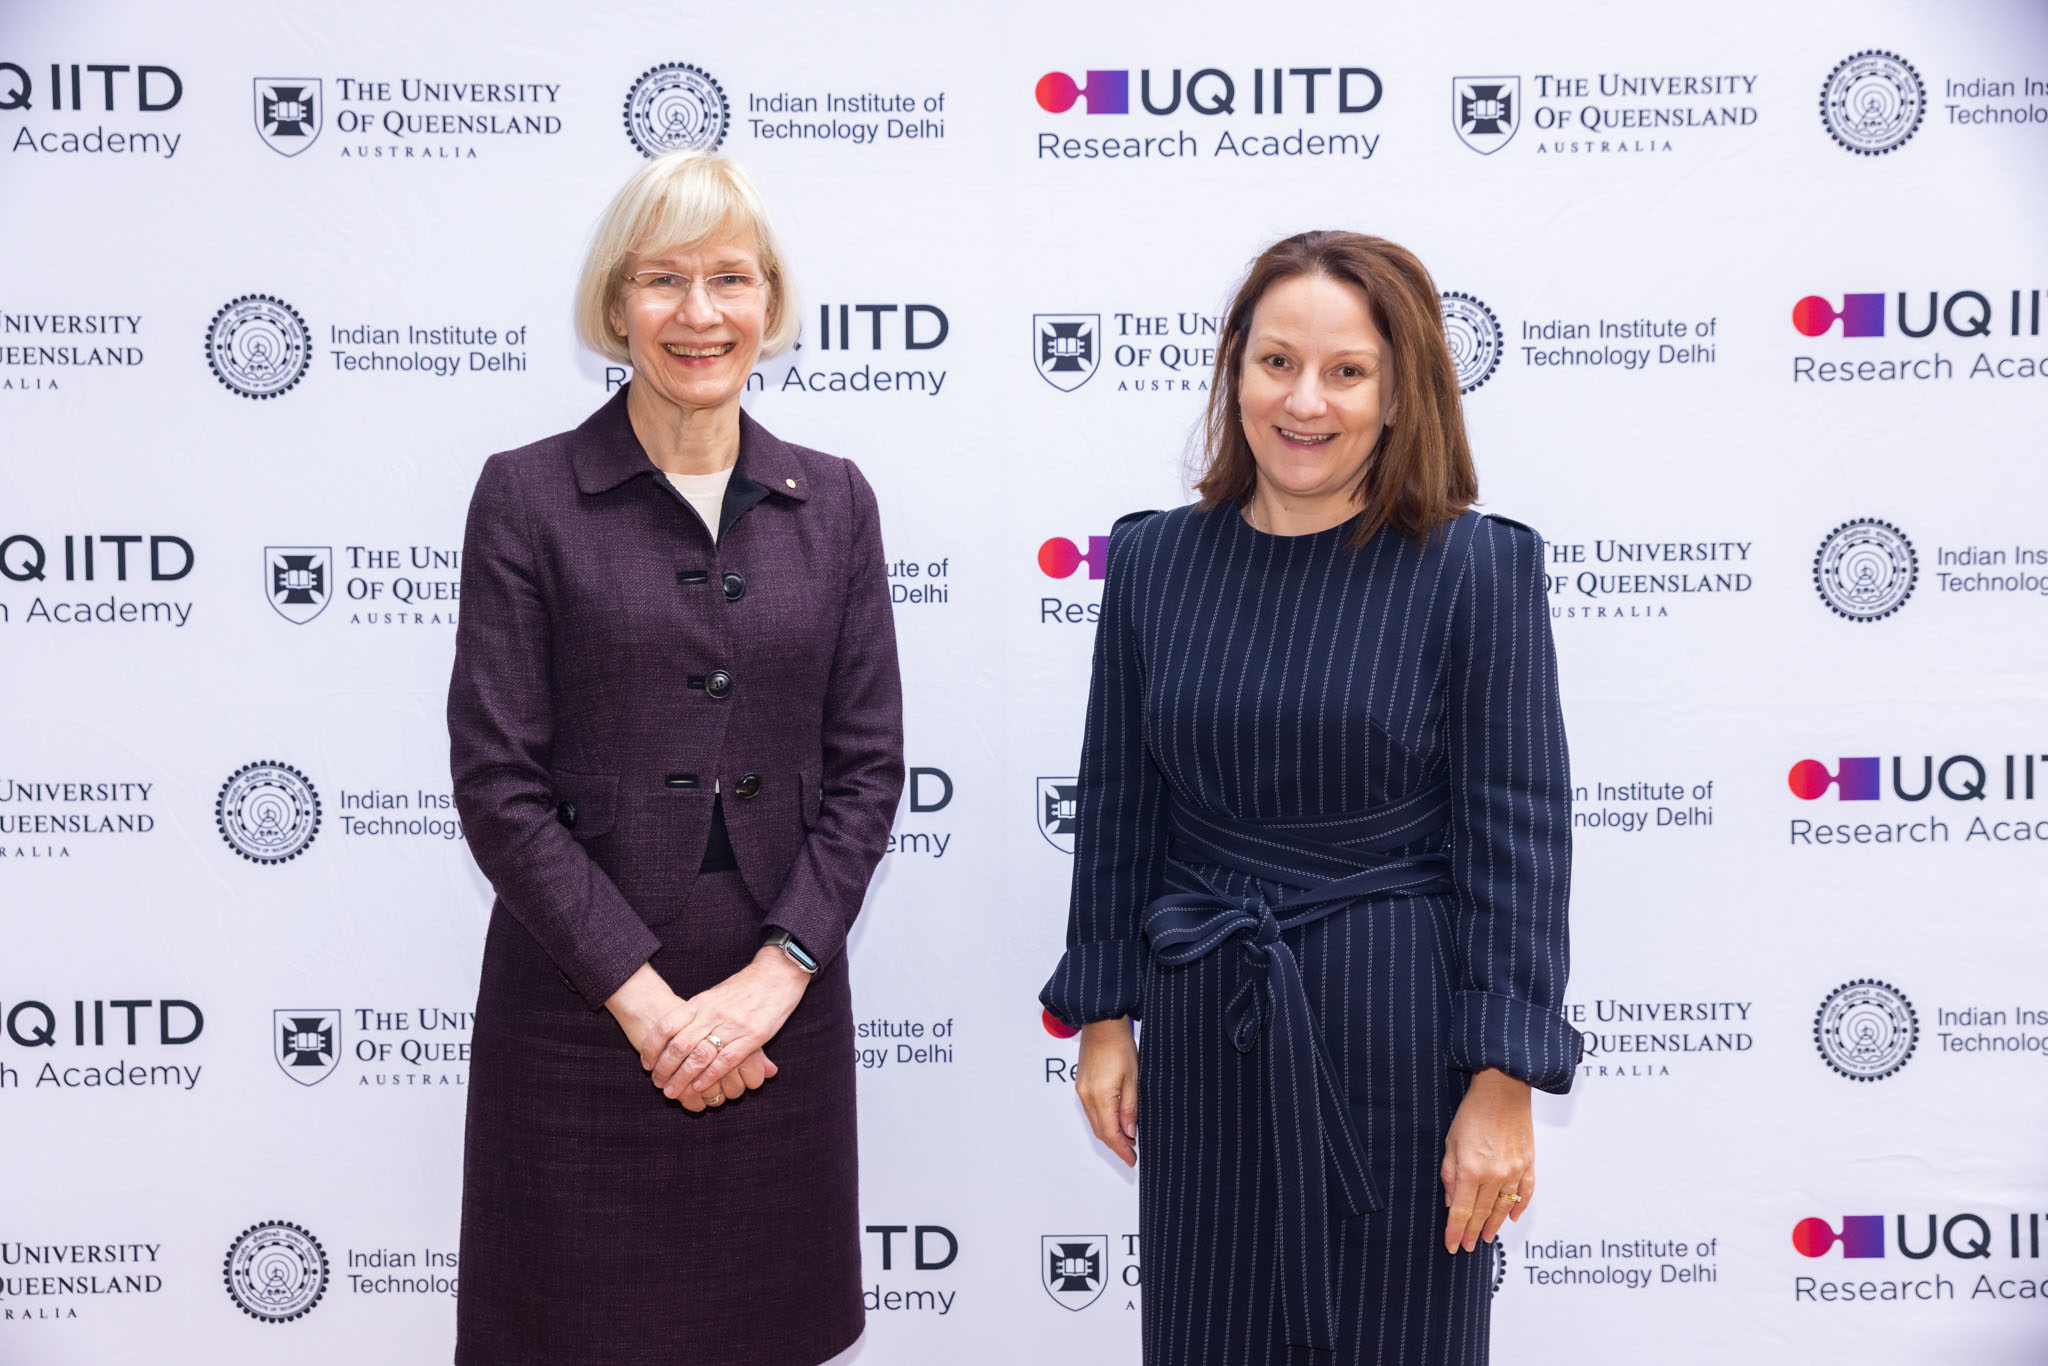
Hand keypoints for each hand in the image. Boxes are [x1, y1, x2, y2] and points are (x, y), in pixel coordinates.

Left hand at [642, 946, 810, 1100]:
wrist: (777, 974)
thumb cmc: (745, 986)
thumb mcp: (715, 994)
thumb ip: (698, 1012)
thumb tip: (677, 1029)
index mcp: (700, 1002)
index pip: (666, 1025)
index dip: (652, 1047)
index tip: (646, 1063)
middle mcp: (712, 1014)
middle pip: (679, 1045)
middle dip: (664, 1069)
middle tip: (658, 1083)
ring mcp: (732, 1026)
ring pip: (698, 1056)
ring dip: (682, 1078)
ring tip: (672, 1091)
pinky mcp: (752, 1037)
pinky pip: (725, 1060)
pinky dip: (709, 1076)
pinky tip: (699, 1087)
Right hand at [1075, 1017, 1137, 1166]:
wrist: (1101, 1023)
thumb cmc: (1120, 1045)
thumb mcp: (1134, 1079)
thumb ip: (1130, 1108)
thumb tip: (1130, 1132)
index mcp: (1100, 1097)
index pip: (1110, 1134)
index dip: (1122, 1150)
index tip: (1132, 1160)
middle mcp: (1086, 1096)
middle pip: (1100, 1131)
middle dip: (1117, 1144)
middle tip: (1133, 1152)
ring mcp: (1081, 1090)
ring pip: (1094, 1122)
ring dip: (1110, 1132)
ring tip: (1128, 1138)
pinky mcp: (1081, 1084)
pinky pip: (1091, 1110)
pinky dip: (1103, 1120)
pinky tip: (1115, 1119)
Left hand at [1441, 1068, 1533, 1252]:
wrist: (1503, 1090)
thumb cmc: (1472, 1113)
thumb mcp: (1451, 1143)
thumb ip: (1450, 1175)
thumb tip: (1451, 1202)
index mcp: (1471, 1170)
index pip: (1462, 1211)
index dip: (1456, 1231)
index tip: (1452, 1245)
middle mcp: (1495, 1175)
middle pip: (1482, 1213)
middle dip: (1473, 1233)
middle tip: (1467, 1247)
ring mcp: (1515, 1171)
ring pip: (1505, 1208)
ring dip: (1494, 1225)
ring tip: (1486, 1238)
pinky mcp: (1529, 1163)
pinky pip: (1526, 1192)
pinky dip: (1519, 1207)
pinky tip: (1511, 1218)